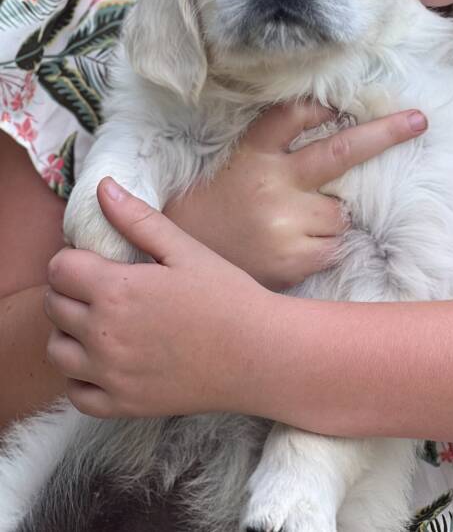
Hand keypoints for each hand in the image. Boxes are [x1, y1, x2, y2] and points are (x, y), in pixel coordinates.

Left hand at [45, 178, 269, 418]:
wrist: (258, 354)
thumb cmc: (227, 296)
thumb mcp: (185, 249)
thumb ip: (138, 219)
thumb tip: (103, 188)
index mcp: (117, 290)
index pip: (60, 269)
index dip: (74, 258)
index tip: (97, 259)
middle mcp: (103, 335)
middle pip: (54, 307)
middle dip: (70, 290)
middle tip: (104, 286)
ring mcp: (109, 375)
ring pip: (56, 351)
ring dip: (70, 332)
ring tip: (102, 321)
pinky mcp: (121, 405)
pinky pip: (75, 392)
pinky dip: (81, 376)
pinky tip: (107, 360)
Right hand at [163, 101, 426, 289]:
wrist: (182, 268)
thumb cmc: (216, 211)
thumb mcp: (236, 166)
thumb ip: (276, 150)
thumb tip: (335, 127)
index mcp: (253, 154)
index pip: (294, 115)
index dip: (323, 105)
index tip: (348, 98)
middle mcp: (271, 183)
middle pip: (340, 152)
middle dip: (384, 134)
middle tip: (418, 120)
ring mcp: (284, 222)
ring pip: (340, 212)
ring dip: (330, 218)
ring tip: (292, 227)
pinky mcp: (293, 259)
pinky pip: (334, 246)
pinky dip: (324, 247)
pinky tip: (293, 249)